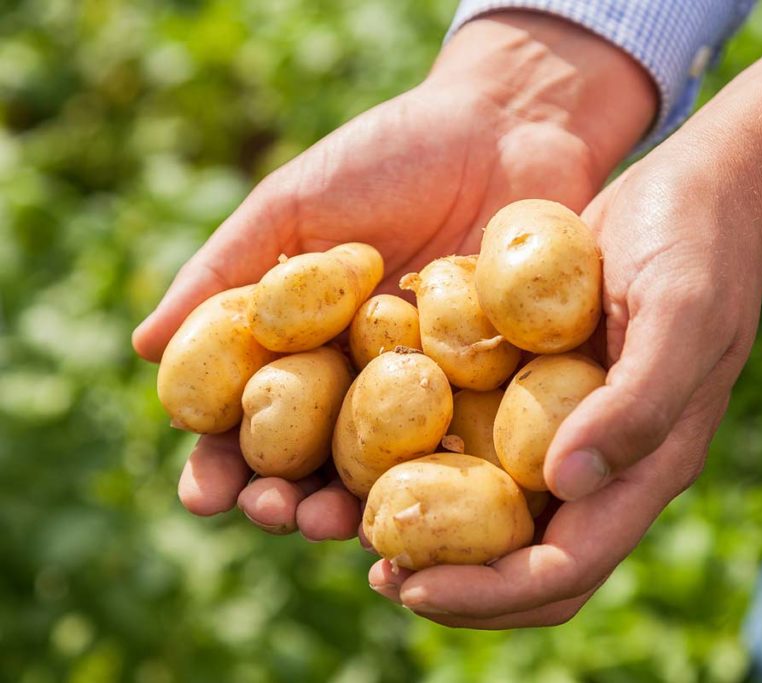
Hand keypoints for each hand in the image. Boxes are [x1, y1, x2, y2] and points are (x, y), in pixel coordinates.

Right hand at [133, 12, 654, 537]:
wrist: (511, 124)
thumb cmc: (395, 154)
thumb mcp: (299, 202)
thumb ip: (227, 269)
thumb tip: (145, 346)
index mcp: (306, 343)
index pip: (255, 416)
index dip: (225, 460)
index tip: (205, 491)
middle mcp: (364, 378)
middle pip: (316, 459)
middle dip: (285, 496)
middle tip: (272, 512)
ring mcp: (433, 390)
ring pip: (387, 469)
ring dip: (353, 505)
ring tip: (328, 522)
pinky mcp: (501, 387)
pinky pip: (470, 444)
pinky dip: (444, 479)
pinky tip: (425, 500)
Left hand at [365, 131, 757, 626]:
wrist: (692, 191)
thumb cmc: (697, 248)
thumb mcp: (681, 315)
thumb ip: (638, 404)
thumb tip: (566, 481)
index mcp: (644, 469)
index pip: (566, 569)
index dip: (490, 594)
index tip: (410, 588)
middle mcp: (600, 465)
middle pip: (524, 563)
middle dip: (453, 583)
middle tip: (375, 567)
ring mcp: (565, 430)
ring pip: (494, 516)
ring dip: (432, 533)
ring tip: (355, 519)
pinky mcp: (534, 390)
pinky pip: (477, 443)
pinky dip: (428, 458)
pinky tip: (372, 442)